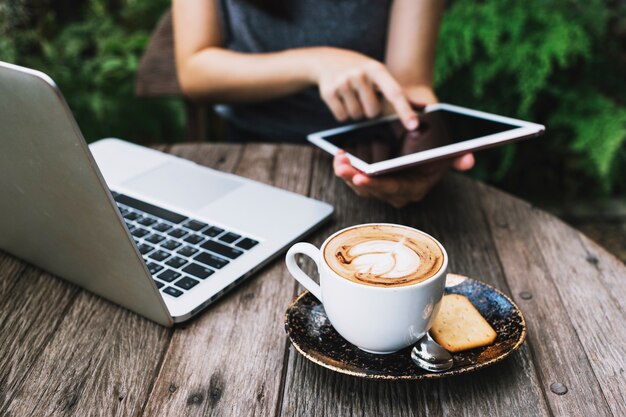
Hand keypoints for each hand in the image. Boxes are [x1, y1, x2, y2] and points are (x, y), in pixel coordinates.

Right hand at [310, 47, 417, 129]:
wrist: (326, 60)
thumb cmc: (360, 70)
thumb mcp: (378, 74)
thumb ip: (400, 92)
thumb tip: (424, 106)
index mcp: (376, 69)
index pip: (395, 93)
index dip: (405, 111)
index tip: (413, 125)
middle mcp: (360, 74)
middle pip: (372, 112)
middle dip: (369, 109)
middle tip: (362, 96)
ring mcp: (343, 82)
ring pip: (356, 116)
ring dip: (355, 112)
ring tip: (350, 95)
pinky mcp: (328, 92)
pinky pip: (342, 117)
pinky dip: (342, 113)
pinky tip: (339, 98)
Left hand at [333, 150, 474, 207]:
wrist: (425, 141)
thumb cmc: (435, 145)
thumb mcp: (447, 150)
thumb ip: (457, 157)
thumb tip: (470, 160)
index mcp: (414, 188)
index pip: (393, 189)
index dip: (376, 184)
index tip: (362, 177)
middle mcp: (397, 193)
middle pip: (372, 190)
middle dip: (355, 178)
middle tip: (342, 167)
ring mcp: (383, 190)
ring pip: (360, 186)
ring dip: (347, 174)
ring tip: (338, 159)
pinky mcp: (372, 182)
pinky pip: (355, 179)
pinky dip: (346, 168)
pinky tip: (339, 155)